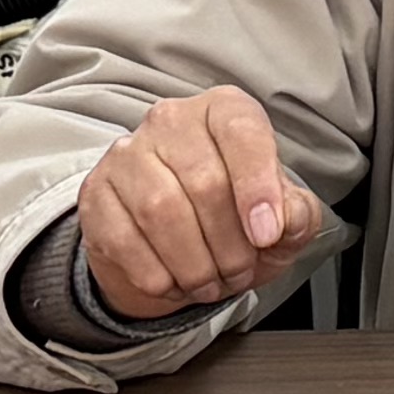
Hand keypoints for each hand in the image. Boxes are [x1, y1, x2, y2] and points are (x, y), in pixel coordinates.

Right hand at [71, 82, 338, 324]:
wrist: (172, 246)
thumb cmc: (235, 218)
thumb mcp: (281, 218)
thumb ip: (297, 215)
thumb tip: (288, 219)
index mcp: (223, 110)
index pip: (242, 133)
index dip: (258, 187)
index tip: (268, 235)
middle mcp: (171, 120)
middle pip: (205, 183)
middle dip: (230, 244)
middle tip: (240, 273)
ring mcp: (127, 154)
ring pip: (162, 212)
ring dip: (194, 264)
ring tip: (210, 283)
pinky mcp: (96, 192)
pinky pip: (124, 239)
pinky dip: (156, 275)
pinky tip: (173, 283)